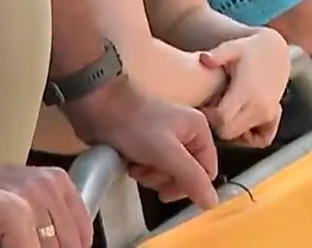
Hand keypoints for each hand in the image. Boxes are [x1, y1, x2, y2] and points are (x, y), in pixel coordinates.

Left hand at [0, 163, 89, 247]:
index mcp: (15, 206)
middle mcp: (39, 192)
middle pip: (59, 246)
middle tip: (23, 244)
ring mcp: (50, 184)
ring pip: (72, 236)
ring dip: (64, 245)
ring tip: (43, 245)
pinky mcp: (57, 179)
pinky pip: (80, 214)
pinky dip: (79, 234)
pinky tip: (70, 243)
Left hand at [63, 78, 220, 209]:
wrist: (97, 108)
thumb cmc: (135, 126)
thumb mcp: (168, 154)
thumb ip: (192, 179)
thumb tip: (213, 203)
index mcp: (198, 130)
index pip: (206, 172)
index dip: (189, 185)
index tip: (167, 189)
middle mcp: (185, 134)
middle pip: (186, 176)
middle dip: (164, 179)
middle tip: (148, 171)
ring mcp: (165, 140)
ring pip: (167, 176)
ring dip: (150, 176)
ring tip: (135, 164)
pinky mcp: (146, 145)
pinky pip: (151, 169)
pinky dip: (140, 170)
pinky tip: (129, 162)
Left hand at [196, 31, 289, 144]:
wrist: (274, 50)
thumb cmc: (248, 49)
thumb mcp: (232, 47)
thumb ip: (218, 55)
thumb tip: (204, 59)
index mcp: (247, 91)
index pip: (222, 119)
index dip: (208, 116)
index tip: (203, 106)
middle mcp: (260, 106)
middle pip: (228, 132)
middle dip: (215, 125)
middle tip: (209, 109)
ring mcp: (268, 114)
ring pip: (241, 137)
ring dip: (228, 128)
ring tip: (221, 111)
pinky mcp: (274, 117)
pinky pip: (261, 139)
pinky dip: (249, 137)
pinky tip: (237, 121)